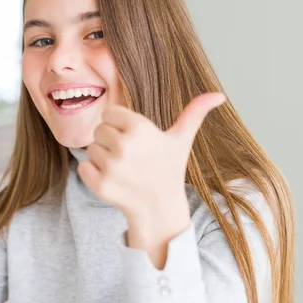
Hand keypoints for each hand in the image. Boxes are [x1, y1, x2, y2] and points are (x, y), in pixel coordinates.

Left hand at [78, 93, 225, 262]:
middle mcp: (125, 145)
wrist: (159, 208)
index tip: (133, 139)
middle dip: (110, 141)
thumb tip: (218, 95)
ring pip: (91, 149)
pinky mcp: (99, 184)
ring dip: (102, 158)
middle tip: (129, 157)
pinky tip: (113, 179)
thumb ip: (195, 113)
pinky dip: (93, 173)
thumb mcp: (181, 140)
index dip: (119, 125)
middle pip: (99, 130)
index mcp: (140, 128)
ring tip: (123, 169)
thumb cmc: (169, 169)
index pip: (110, 113)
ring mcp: (111, 166)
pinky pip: (83, 167)